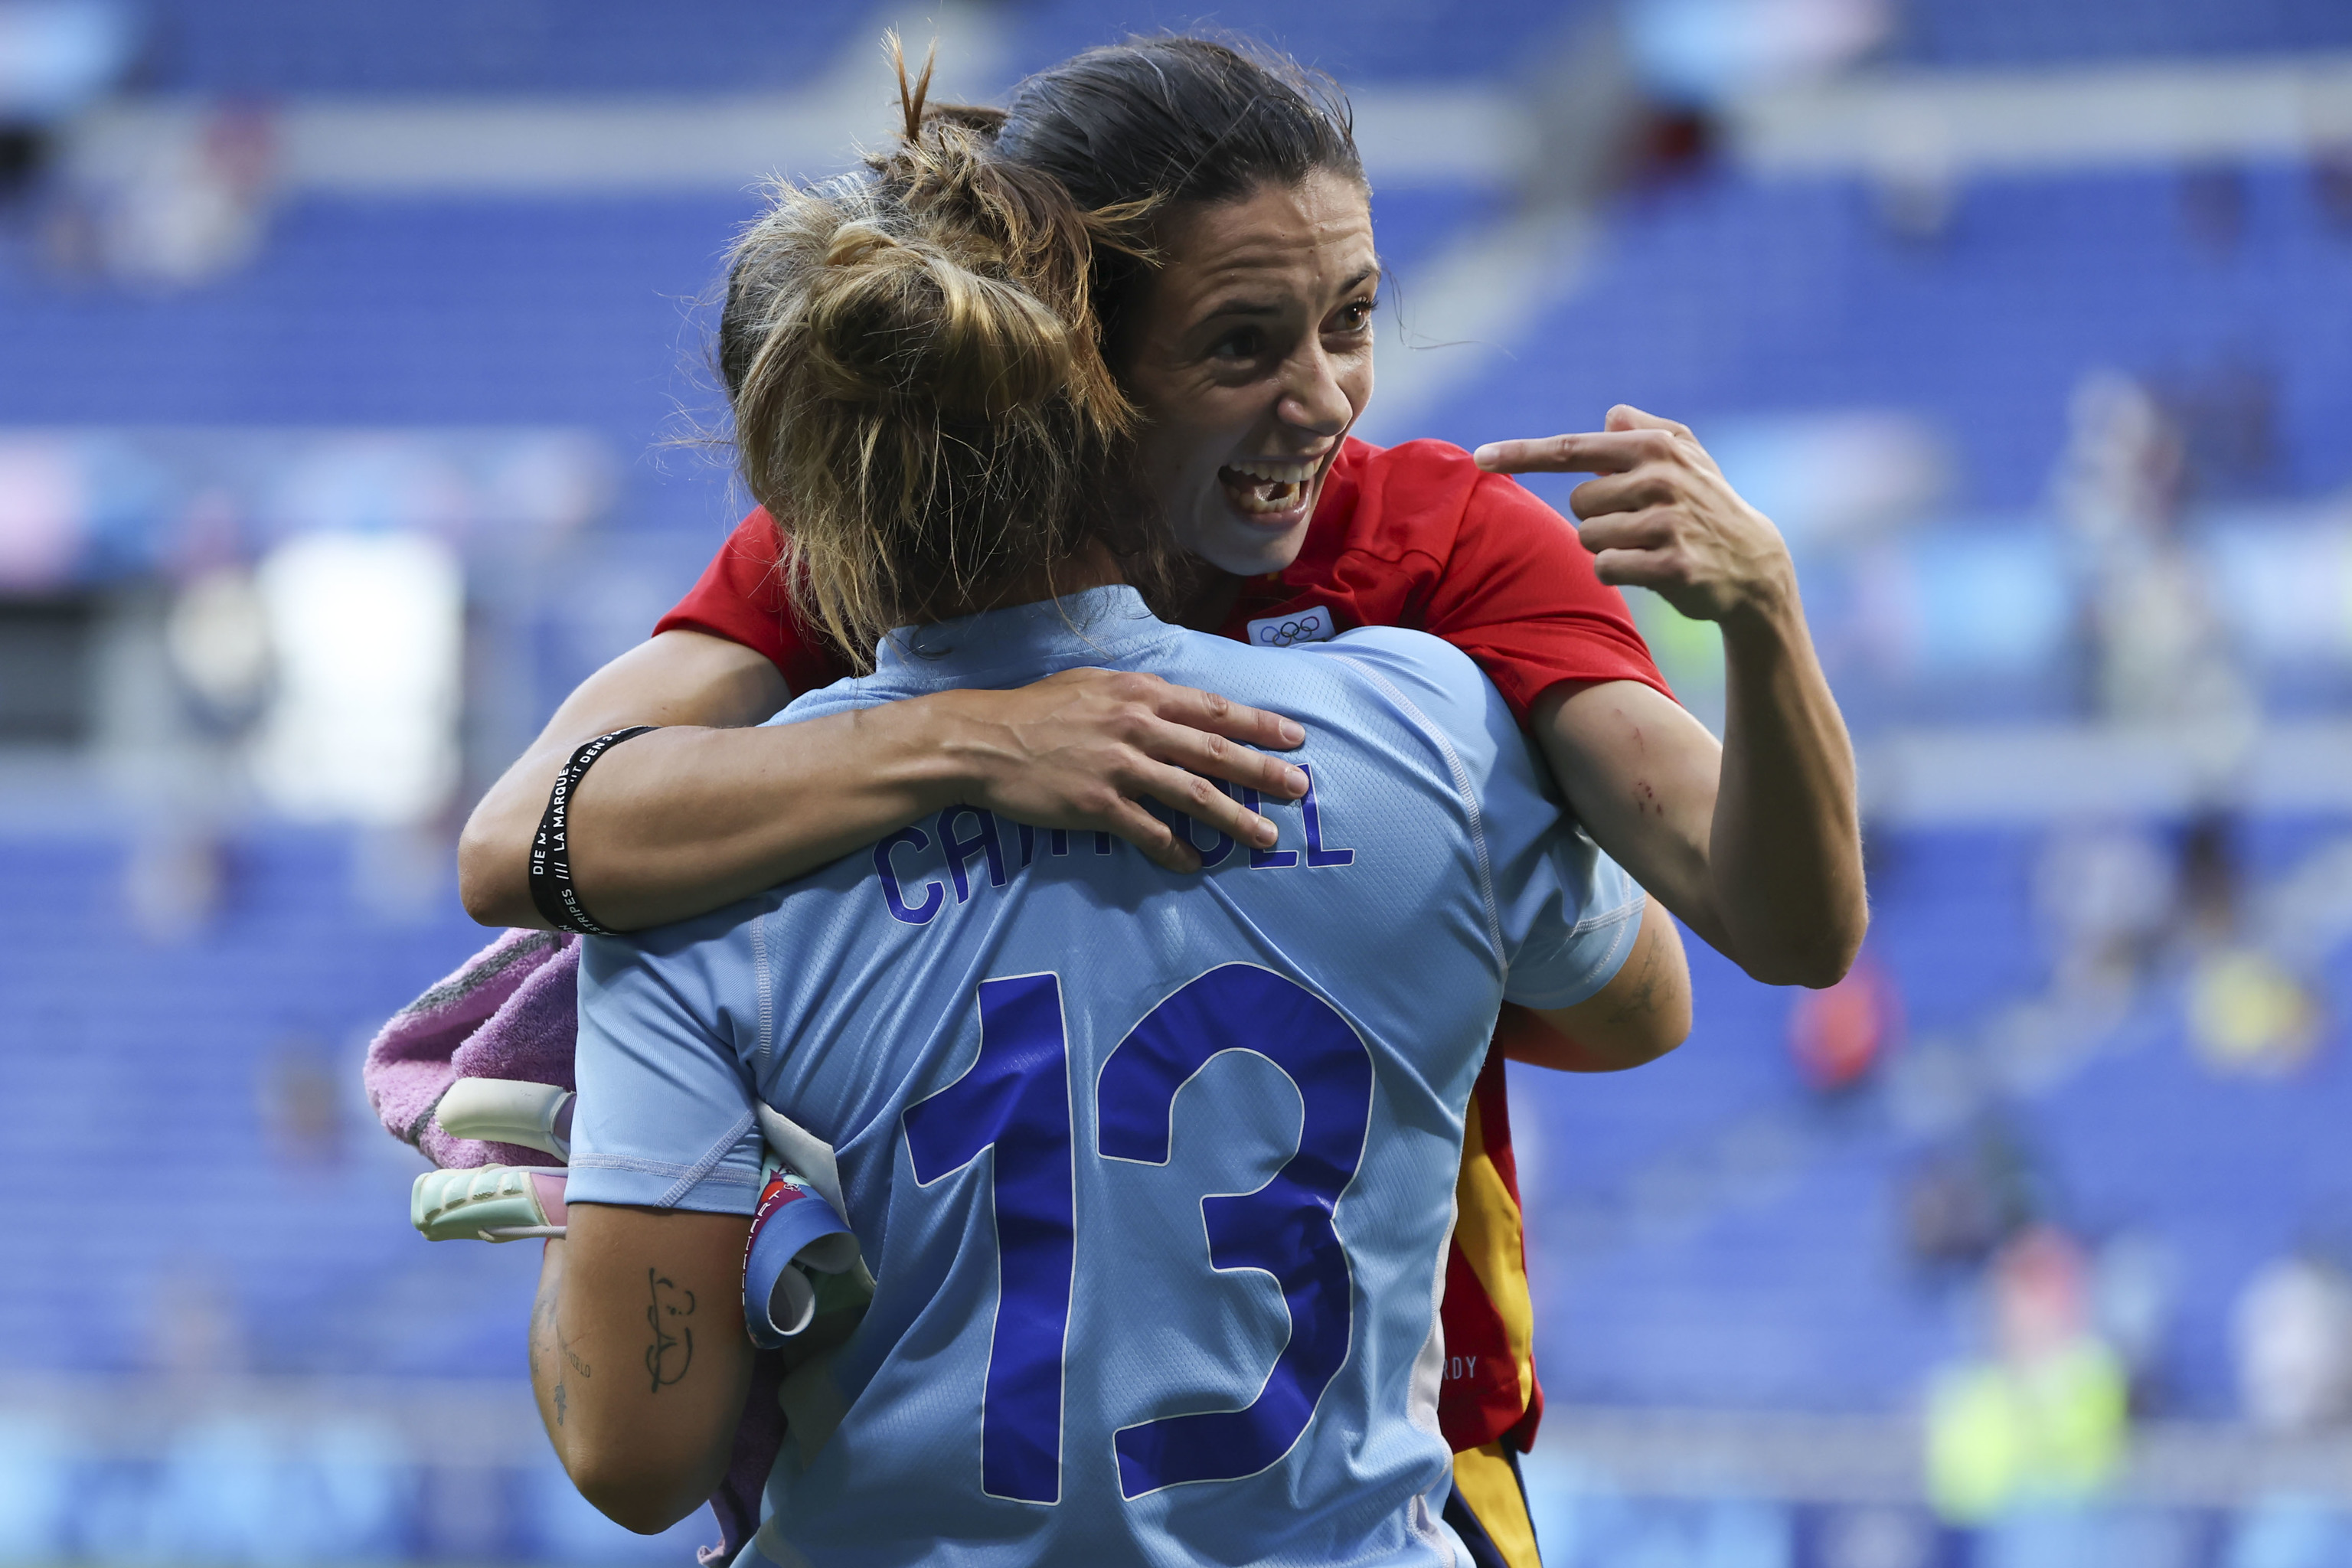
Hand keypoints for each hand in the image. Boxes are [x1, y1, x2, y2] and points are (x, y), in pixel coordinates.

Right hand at [929, 668, 1308, 872]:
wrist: (981, 740)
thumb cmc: (1035, 708)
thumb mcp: (1093, 683)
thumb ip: (1138, 693)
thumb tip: (1174, 701)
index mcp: (1141, 694)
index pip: (1214, 710)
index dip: (1259, 725)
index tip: (1295, 738)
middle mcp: (1137, 728)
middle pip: (1216, 753)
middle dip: (1264, 773)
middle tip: (1299, 789)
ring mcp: (1119, 768)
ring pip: (1193, 796)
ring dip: (1234, 820)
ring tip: (1264, 838)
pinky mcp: (1098, 806)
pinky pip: (1149, 832)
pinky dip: (1176, 851)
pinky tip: (1195, 864)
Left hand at [1474, 405, 1794, 625]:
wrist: (1753, 564)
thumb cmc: (1707, 503)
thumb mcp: (1688, 456)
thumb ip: (1644, 429)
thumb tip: (1610, 414)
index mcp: (1654, 447)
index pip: (1572, 448)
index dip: (1520, 453)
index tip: (1477, 457)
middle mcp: (1660, 478)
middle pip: (1576, 502)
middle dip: (1597, 516)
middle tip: (1639, 522)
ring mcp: (1667, 522)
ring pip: (1587, 538)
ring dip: (1606, 546)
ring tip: (1647, 545)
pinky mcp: (1671, 565)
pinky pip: (1605, 568)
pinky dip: (1615, 571)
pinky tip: (1649, 569)